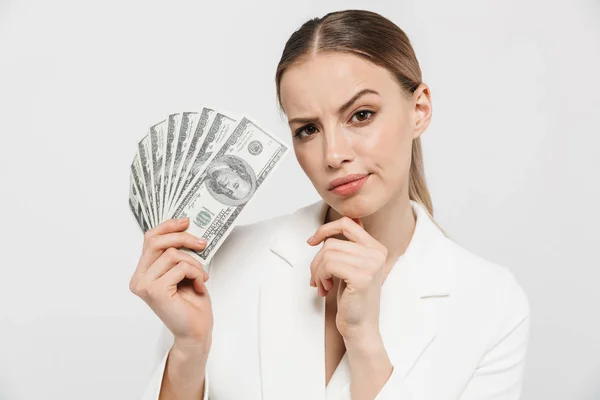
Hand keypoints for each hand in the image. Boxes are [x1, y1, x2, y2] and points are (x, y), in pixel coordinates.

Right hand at [129, 217, 212, 350]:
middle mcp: (139, 278)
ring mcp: (144, 285)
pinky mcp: (155, 291)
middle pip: (157, 242)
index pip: (149, 239)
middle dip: (183, 238)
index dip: (167, 226)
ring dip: (194, 263)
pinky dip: (195, 273)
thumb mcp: (183, 271)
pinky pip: (180, 267)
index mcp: (143, 272)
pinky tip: (198, 286)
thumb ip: (177, 253)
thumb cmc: (191, 303)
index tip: (186, 221)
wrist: (196, 331)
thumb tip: (185, 227)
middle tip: (202, 243)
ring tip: (200, 277)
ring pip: (172, 254)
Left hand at [307, 216, 387, 339]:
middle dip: (317, 260)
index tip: (312, 241)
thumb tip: (330, 229)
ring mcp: (371, 264)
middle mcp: (377, 253)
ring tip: (322, 285)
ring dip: (317, 271)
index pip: (347, 223)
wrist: (361, 327)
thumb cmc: (352, 299)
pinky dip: (320, 277)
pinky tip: (326, 288)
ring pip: (328, 253)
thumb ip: (347, 247)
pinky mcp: (362, 277)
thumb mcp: (351, 267)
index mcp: (376, 248)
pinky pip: (329, 265)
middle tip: (317, 277)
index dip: (325, 229)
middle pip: (332, 242)